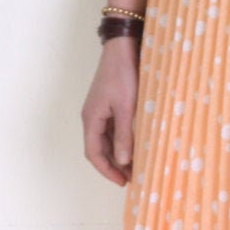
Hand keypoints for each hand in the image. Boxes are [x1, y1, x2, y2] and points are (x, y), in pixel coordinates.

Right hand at [81, 37, 139, 185]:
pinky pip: (114, 128)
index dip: (107, 170)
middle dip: (114, 165)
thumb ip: (124, 135)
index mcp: (91, 119)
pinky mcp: (110, 103)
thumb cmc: (123, 75)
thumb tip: (122, 161)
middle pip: (100, 149)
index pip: (94, 153)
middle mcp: (92, 117)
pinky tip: (137, 145)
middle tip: (133, 177)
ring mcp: (101, 110)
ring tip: (137, 164)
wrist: (123, 46)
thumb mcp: (126, 108)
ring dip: (120, 153)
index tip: (123, 182)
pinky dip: (123, 140)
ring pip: (108, 139)